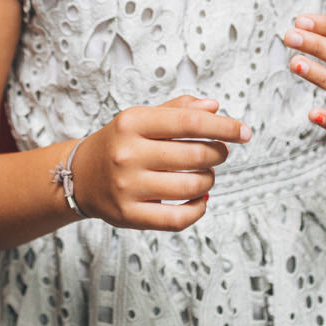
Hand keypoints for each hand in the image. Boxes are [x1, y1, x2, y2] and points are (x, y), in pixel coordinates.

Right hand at [70, 94, 245, 231]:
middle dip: (218, 154)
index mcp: (133, 122)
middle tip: (218, 153)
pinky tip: (199, 199)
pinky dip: (198, 209)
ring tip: (205, 174)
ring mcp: (128, 186)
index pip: (190, 122)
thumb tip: (214, 107)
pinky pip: (178, 218)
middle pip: (196, 155)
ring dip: (209, 180)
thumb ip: (178, 110)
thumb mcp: (142, 118)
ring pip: (192, 186)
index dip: (224, 127)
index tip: (245, 132)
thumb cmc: (120, 143)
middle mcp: (128, 154)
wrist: (80, 175)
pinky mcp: (129, 215)